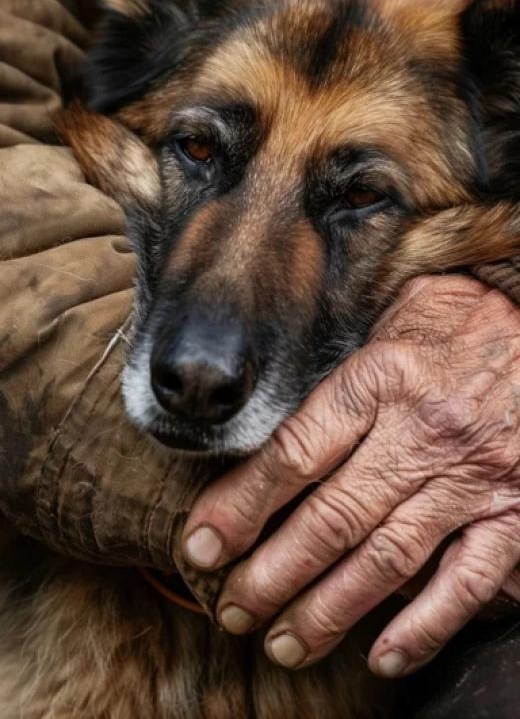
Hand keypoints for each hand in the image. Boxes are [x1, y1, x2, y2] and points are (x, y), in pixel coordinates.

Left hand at [182, 275, 519, 676]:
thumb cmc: (455, 324)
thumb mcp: (389, 322)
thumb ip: (337, 380)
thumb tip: (268, 437)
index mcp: (381, 378)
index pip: (295, 454)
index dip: (241, 507)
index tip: (203, 545)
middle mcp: (423, 431)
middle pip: (331, 517)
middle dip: (272, 574)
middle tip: (233, 609)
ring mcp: (470, 476)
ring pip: (386, 559)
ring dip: (328, 610)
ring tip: (285, 642)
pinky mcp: (514, 509)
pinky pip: (466, 580)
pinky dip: (424, 626)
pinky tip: (382, 654)